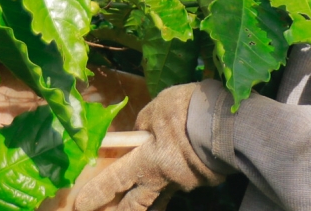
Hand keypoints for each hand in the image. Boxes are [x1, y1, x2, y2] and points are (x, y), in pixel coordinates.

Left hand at [71, 84, 223, 210]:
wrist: (228, 124)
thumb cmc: (187, 112)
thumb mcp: (157, 109)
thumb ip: (144, 124)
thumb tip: (140, 133)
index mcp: (146, 162)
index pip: (114, 181)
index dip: (96, 193)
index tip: (82, 204)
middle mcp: (162, 179)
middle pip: (137, 205)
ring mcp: (184, 182)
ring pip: (160, 198)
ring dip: (149, 204)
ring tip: (143, 205)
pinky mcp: (202, 178)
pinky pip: (181, 183)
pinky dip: (173, 183)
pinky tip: (177, 176)